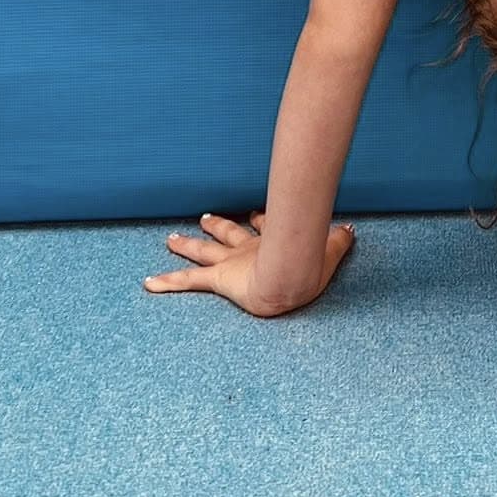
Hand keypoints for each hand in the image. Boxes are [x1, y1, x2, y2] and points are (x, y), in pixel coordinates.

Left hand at [143, 209, 356, 316]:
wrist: (286, 278)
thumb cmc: (307, 267)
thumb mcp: (329, 251)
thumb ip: (337, 241)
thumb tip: (349, 229)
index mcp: (272, 241)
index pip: (263, 226)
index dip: (261, 220)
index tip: (257, 213)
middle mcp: (247, 248)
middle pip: (228, 233)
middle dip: (217, 225)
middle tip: (206, 217)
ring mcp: (229, 263)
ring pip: (202, 251)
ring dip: (186, 245)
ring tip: (170, 238)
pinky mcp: (217, 278)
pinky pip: (186, 281)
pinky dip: (166, 282)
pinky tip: (147, 283)